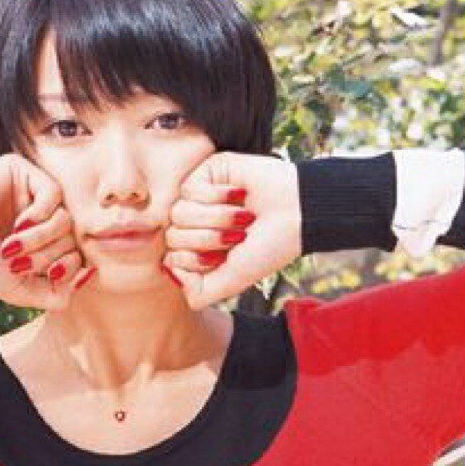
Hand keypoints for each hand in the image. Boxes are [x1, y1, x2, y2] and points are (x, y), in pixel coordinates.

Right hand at [0, 152, 94, 309]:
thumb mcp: (23, 291)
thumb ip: (58, 294)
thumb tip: (90, 274)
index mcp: (44, 240)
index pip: (78, 252)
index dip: (67, 268)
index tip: (44, 276)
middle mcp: (42, 215)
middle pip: (73, 237)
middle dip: (48, 256)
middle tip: (18, 262)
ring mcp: (32, 192)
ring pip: (66, 217)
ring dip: (41, 238)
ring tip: (13, 245)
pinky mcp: (22, 172)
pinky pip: (54, 192)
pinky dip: (40, 214)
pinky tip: (19, 223)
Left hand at [162, 151, 301, 310]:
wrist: (297, 212)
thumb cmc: (268, 247)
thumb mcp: (233, 280)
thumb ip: (198, 292)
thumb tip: (167, 270)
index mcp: (198, 247)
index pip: (171, 258)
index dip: (197, 261)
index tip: (227, 258)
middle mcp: (194, 223)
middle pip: (172, 236)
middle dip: (209, 240)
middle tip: (239, 236)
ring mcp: (196, 197)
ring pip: (179, 213)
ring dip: (217, 218)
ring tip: (243, 216)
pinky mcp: (205, 172)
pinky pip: (189, 189)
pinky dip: (218, 196)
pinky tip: (239, 194)